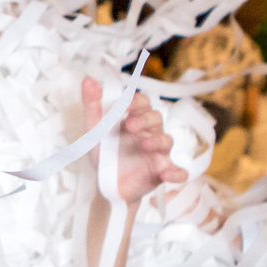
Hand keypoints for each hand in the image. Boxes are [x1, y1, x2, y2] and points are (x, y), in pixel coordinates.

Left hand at [82, 76, 185, 205]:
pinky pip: (178, 171)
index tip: (123, 105)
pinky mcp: (162, 172)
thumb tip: (87, 79)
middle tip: (130, 126)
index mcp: (135, 120)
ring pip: (167, 140)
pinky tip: (167, 174)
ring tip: (144, 145)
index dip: (135, 101)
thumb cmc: (105, 155)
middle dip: (144, 119)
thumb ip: (92, 106)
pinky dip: (177, 172)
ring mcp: (158, 153)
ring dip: (158, 140)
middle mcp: (149, 133)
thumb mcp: (95, 131)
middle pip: (156, 118)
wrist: (106, 187)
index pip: (142, 103)